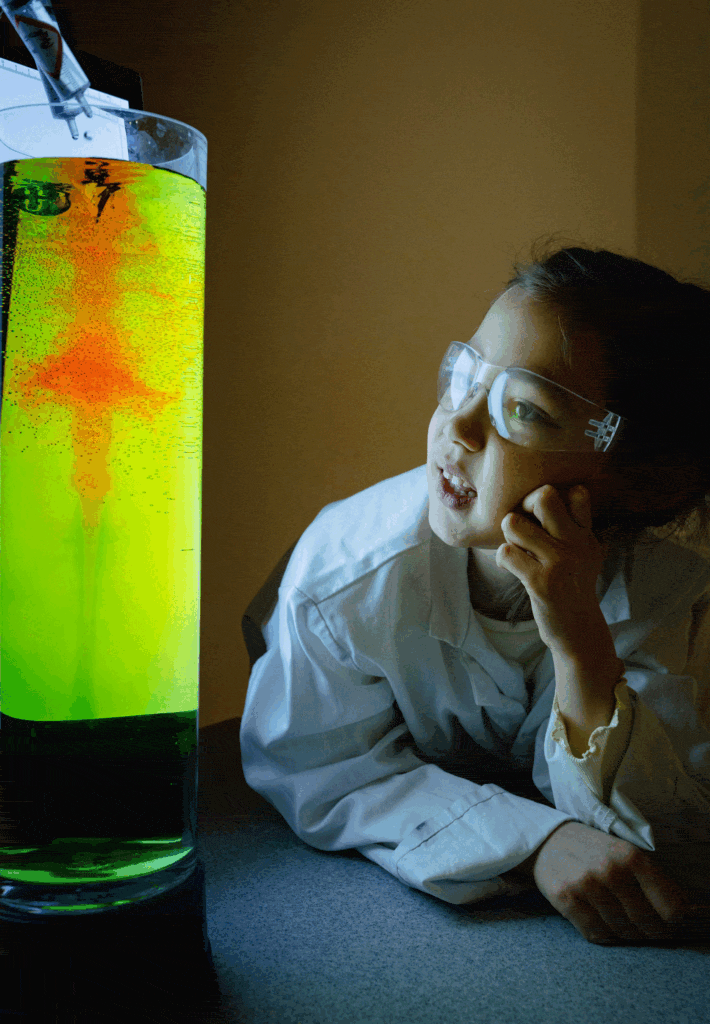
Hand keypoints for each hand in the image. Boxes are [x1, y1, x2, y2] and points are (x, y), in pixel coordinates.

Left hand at [498, 483, 608, 657]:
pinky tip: (510, 568)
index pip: (576, 493)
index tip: (541, 516)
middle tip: (522, 527)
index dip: (550, 497)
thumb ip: (573, 526)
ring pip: (514, 524)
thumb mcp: (584, 553)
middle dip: (523, 506)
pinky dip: (502, 560)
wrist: (578, 630)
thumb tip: (548, 494)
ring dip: (509, 536)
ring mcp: (559, 562)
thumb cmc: (573, 586)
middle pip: (543, 497)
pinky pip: (506, 553)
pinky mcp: (541, 582)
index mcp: (585, 534)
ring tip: (516, 550)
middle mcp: (576, 544)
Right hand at [523, 821, 702, 944]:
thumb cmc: (592, 847)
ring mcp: (585, 885)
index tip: (672, 924)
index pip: (670, 906)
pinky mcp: (565, 899)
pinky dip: (604, 934)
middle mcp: (608, 869)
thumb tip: (682, 911)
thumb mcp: (623, 850)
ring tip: (625, 923)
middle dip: (652, 931)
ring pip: (622, 930)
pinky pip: (596, 933)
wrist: (546, 839)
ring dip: (627, 933)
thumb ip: (649, 877)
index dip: (674, 921)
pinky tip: (603, 922)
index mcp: (630, 855)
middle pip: (646, 922)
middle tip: (650, 930)